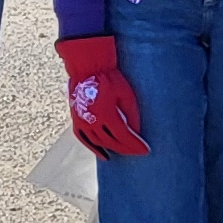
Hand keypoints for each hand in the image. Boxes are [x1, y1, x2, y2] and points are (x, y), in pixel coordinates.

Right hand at [59, 33, 148, 156]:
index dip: (135, 145)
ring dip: (112, 149)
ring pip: (98, 142)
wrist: (87, 68)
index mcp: (107, 115)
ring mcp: (82, 122)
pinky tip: (103, 155)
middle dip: (126, 148)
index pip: (124, 136)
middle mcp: (93, 121)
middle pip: (112, 142)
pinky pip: (84, 139)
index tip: (146, 151)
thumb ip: (131, 115)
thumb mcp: (126, 94)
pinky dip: (93, 148)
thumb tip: (136, 131)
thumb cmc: (109, 78)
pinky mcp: (76, 119)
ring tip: (124, 152)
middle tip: (137, 152)